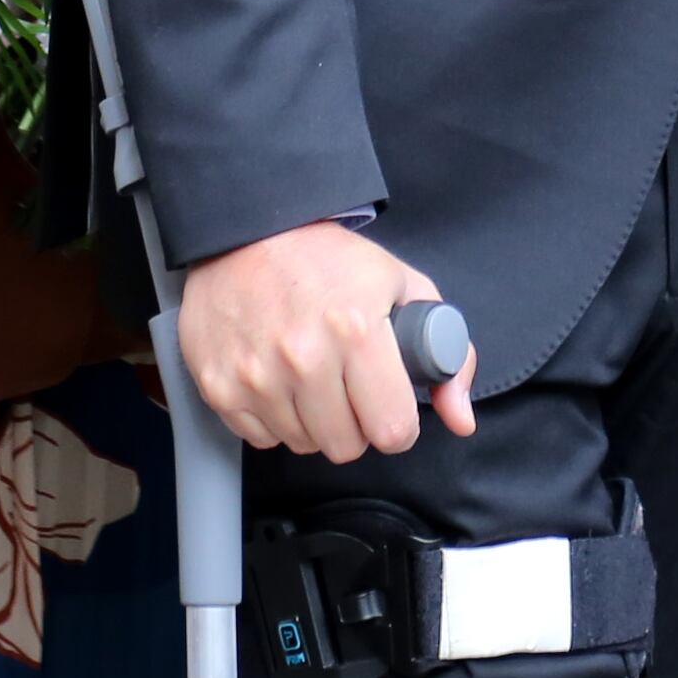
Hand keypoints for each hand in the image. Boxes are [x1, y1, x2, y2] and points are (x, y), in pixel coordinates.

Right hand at [180, 221, 474, 460]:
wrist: (247, 231)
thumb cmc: (328, 259)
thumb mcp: (401, 287)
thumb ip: (446, 355)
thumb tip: (460, 418)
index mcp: (356, 331)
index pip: (392, 430)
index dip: (399, 426)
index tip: (390, 410)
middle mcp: (303, 358)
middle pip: (345, 447)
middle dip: (356, 426)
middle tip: (350, 390)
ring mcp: (256, 375)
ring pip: (303, 445)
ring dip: (313, 422)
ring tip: (311, 377)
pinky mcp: (217, 385)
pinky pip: (260, 438)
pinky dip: (273, 418)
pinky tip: (278, 380)